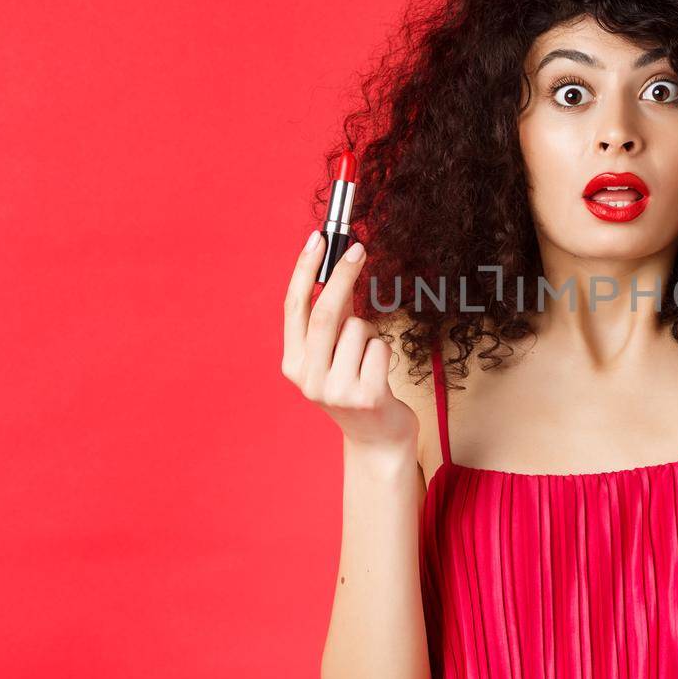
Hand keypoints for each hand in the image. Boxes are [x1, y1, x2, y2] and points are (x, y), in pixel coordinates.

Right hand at [282, 233, 417, 452]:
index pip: (293, 308)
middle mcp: (308, 379)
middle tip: (359, 249)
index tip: (319, 239)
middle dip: (343, 275)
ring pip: (358, 328)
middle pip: (325, 312)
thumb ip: (330, 318)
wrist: (377, 439)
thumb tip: (338, 263)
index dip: (304, 270)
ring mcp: (335, 390)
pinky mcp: (366, 397)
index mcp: (293, 364)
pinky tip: (380, 373)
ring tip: (369, 356)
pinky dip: (384, 351)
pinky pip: (380, 347)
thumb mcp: (333, 354)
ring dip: (370, 331)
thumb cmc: (356, 385)